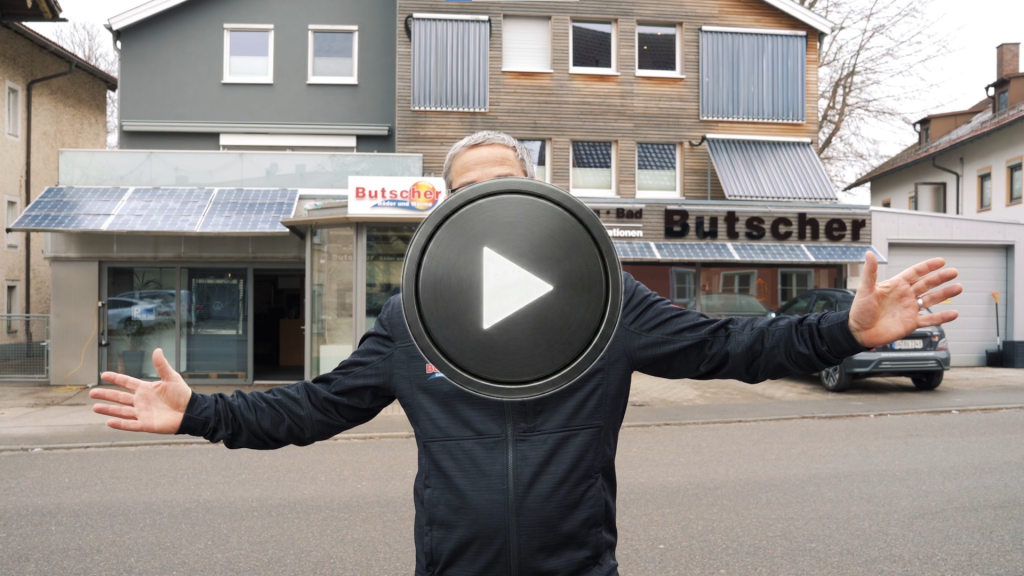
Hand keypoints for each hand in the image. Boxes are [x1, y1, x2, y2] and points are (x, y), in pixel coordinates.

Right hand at [89, 348, 191, 433]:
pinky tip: (108, 422)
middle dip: (106, 395)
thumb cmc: (183, 395)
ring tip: (95, 407)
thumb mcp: (171, 377)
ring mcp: (142, 413)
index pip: (126, 382)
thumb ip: (162, 365)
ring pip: (121, 411)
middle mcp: (141, 401)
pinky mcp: (146, 424)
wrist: (191, 411)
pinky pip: (130, 425)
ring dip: (108, 410)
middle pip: (119, 397)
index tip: (103, 374)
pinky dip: (120, 424)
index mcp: (146, 389)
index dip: (115, 378)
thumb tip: (157, 350)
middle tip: (92, 393)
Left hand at [848, 252, 962, 347]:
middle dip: (940, 278)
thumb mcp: (865, 289)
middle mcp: (905, 296)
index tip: (941, 261)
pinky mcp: (911, 323)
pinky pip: (930, 320)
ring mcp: (909, 309)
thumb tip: (869, 253)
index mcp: (895, 286)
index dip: (927, 267)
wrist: (858, 332)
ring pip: (931, 300)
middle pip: (926, 284)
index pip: (914, 273)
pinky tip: (954, 313)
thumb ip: (870, 272)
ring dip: (945, 294)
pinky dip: (942, 317)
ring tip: (958, 287)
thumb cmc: (859, 311)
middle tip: (953, 272)